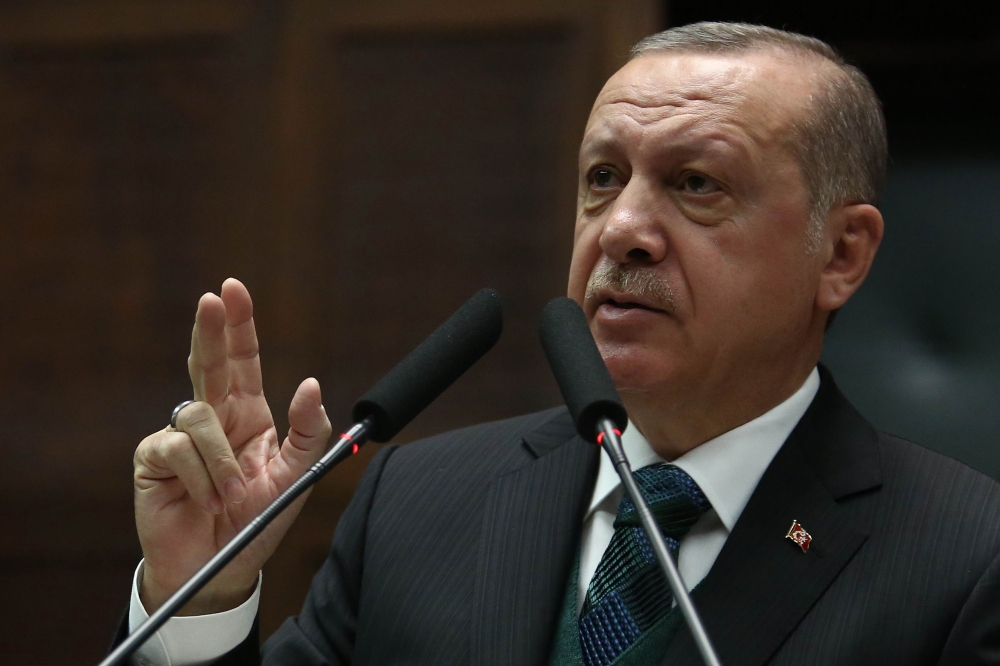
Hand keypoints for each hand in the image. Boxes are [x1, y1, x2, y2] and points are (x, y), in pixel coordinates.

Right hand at [133, 278, 332, 614]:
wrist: (222, 568)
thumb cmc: (258, 520)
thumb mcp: (295, 475)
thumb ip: (309, 431)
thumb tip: (310, 384)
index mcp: (247, 413)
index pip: (242, 359)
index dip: (238, 325)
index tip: (233, 288)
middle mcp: (213, 417)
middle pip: (209, 361)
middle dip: (212, 328)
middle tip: (214, 298)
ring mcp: (180, 436)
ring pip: (199, 414)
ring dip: (221, 460)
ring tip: (232, 498)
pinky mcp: (155, 458)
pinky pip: (178, 449)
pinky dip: (201, 477)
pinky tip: (207, 501)